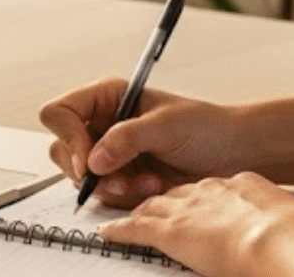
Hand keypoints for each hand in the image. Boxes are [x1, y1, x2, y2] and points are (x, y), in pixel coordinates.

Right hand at [38, 78, 251, 208]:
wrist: (233, 155)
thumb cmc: (207, 127)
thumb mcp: (166, 125)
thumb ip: (126, 138)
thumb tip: (94, 158)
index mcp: (108, 97)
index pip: (60, 112)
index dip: (68, 136)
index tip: (88, 160)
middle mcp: (102, 123)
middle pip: (62, 149)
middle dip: (90, 170)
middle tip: (118, 179)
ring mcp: (109, 152)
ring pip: (81, 177)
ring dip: (112, 186)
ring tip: (147, 182)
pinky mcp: (120, 177)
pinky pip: (103, 194)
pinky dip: (125, 196)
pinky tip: (152, 186)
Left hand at [99, 173, 293, 276]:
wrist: (286, 238)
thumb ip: (286, 227)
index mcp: (243, 188)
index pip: (212, 191)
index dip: (201, 200)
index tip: (199, 208)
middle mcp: (211, 192)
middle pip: (178, 193)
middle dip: (162, 199)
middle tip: (149, 204)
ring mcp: (190, 209)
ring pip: (153, 205)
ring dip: (136, 209)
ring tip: (123, 215)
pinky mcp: (172, 231)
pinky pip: (137, 227)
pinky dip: (119, 228)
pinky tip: (107, 231)